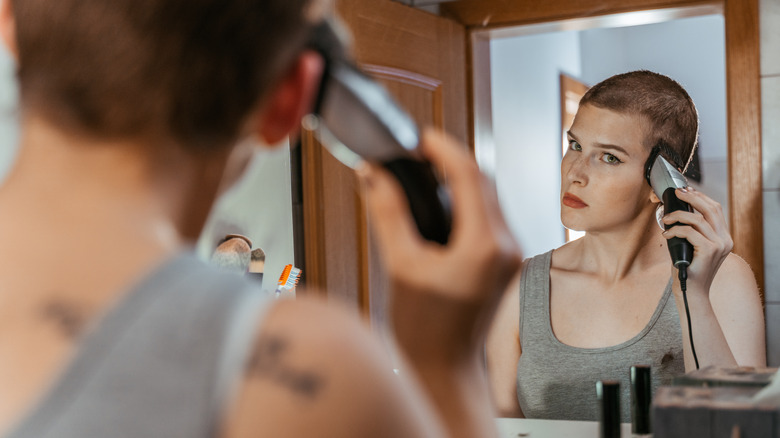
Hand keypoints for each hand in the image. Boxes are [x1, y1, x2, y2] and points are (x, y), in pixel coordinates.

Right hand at [359, 129, 521, 362]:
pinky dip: (465, 199)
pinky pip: (488, 215)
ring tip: (425, 169)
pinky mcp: (503, 260)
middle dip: (450, 157)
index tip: (418, 137)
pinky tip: (440, 199)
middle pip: (483, 180)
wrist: (445, 367)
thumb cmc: (426, 331)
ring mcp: (509, 254)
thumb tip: (376, 175)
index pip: (468, 174)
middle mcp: (506, 246)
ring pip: (488, 195)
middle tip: (417, 150)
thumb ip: (389, 213)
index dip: (441, 147)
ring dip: (459, 176)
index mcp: (485, 246)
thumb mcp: (401, 265)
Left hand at [661, 186, 732, 294]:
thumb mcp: (691, 245)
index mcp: (723, 237)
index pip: (715, 210)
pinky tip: (666, 234)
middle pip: (711, 209)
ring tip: (666, 219)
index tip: (686, 190)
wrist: (691, 291)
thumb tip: (678, 211)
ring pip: (699, 219)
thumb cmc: (688, 268)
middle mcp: (725, 240)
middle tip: (677, 193)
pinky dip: (675, 230)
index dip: (701, 197)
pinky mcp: (709, 251)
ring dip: (679, 215)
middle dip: (692, 197)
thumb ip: (692, 230)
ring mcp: (719, 245)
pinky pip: (690, 232)